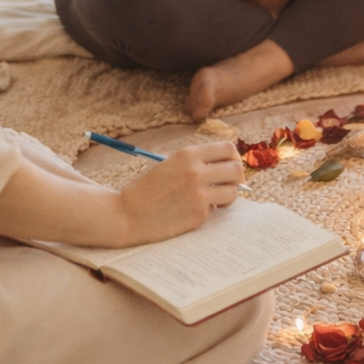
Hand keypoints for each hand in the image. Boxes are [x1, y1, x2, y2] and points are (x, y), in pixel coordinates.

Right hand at [116, 142, 245, 244]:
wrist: (127, 214)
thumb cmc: (147, 189)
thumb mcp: (169, 164)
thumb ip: (195, 161)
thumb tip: (225, 164)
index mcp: (188, 155)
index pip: (228, 148)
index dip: (233, 157)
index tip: (229, 165)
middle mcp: (196, 172)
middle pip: (236, 169)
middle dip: (236, 177)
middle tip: (229, 184)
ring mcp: (199, 194)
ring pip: (233, 191)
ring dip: (228, 195)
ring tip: (216, 199)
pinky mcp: (198, 214)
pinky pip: (216, 209)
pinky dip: (210, 210)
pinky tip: (194, 210)